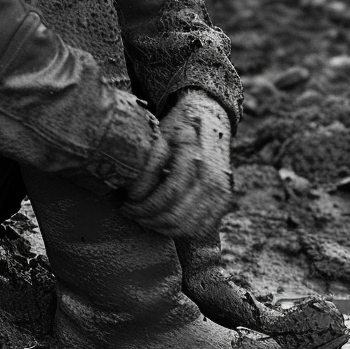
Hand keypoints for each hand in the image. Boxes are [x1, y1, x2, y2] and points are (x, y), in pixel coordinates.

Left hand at [119, 89, 232, 238]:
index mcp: (194, 157)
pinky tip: (161, 221)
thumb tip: (130, 190)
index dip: (143, 205)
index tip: (125, 205)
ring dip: (161, 227)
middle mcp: (212, 176)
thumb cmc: (177, 127)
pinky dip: (179, 231)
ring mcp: (221, 191)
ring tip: (143, 218)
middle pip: (177, 216)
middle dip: (148, 219)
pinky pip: (201, 229)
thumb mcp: (159, 136)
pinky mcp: (224, 201)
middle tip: (130, 212)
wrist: (209, 117)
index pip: (170, 194)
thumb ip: (149, 163)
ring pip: (188, 227)